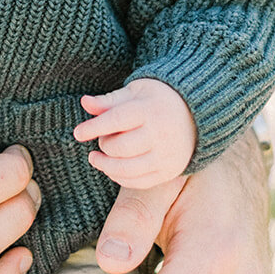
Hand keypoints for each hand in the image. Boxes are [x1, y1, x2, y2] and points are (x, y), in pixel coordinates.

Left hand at [74, 77, 195, 186]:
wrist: (196, 114)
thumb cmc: (158, 100)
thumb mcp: (135, 92)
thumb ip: (109, 101)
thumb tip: (84, 103)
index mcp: (150, 109)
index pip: (116, 120)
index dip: (93, 128)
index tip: (78, 133)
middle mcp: (161, 134)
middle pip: (120, 147)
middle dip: (103, 145)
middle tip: (101, 139)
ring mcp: (167, 155)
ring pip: (127, 168)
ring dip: (106, 166)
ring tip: (95, 158)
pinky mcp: (169, 171)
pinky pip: (139, 182)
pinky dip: (120, 177)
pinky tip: (111, 168)